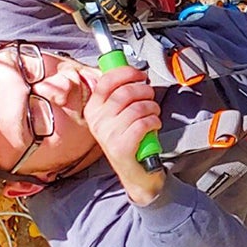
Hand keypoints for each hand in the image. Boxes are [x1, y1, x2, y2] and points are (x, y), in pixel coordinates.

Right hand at [83, 63, 164, 205]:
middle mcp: (97, 122)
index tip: (139, 74)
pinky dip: (153, 121)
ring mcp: (108, 135)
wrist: (136, 173)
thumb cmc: (128, 140)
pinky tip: (153, 125)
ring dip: (152, 107)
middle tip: (150, 97)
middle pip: (125, 92)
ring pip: (137, 107)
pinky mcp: (121, 147)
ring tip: (153, 113)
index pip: (106, 81)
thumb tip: (130, 73)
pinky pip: (143, 123)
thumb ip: (119, 95)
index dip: (126, 73)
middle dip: (144, 91)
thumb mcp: (117, 116)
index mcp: (93, 110)